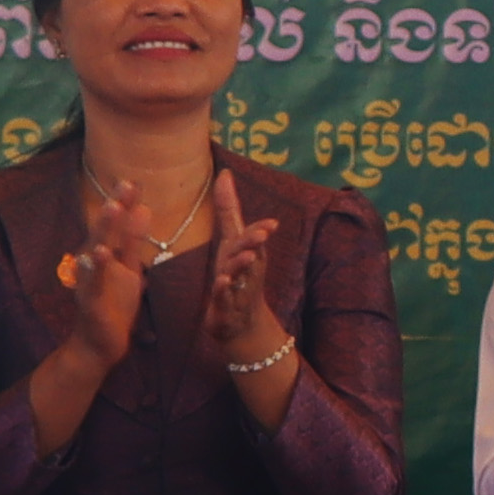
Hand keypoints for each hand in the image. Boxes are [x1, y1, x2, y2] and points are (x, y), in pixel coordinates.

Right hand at [55, 177, 152, 365]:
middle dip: (116, 207)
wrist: (99, 344)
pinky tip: (96, 253)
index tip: (135, 180)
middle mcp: (94, 262)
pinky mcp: (90, 301)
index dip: (126, 203)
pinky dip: (93, 267)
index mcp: (107, 254)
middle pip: (106, 230)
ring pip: (97, 250)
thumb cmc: (114, 305)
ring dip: (104, 229)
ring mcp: (90, 280)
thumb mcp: (129, 270)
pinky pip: (91, 282)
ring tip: (112, 207)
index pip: (118, 225)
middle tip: (127, 183)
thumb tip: (144, 209)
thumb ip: (133, 242)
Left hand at [201, 172, 286, 364]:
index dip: (261, 230)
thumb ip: (229, 209)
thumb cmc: (236, 275)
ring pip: (240, 275)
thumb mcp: (232, 240)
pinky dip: (223, 290)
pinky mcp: (225, 307)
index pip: (253, 237)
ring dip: (242, 265)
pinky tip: (222, 281)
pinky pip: (224, 298)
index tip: (272, 223)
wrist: (239, 321)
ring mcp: (237, 287)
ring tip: (245, 257)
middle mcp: (245, 268)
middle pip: (250, 252)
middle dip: (255, 243)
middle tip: (264, 233)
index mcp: (245, 251)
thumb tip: (226, 173)